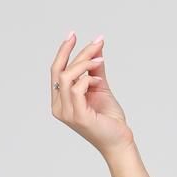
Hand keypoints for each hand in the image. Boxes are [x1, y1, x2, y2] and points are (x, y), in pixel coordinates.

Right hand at [49, 32, 133, 158]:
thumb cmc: (110, 119)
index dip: (63, 52)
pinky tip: (99, 81)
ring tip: (100, 61)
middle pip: (60, 71)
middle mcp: (59, 107)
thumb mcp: (100, 87)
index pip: (56, 71)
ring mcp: (67, 113)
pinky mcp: (78, 116)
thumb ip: (95, 69)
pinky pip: (77, 88)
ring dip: (85, 64)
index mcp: (60, 100)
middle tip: (94, 42)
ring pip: (67, 76)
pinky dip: (88, 79)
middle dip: (75, 52)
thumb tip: (96, 46)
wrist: (120, 141)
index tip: (72, 35)